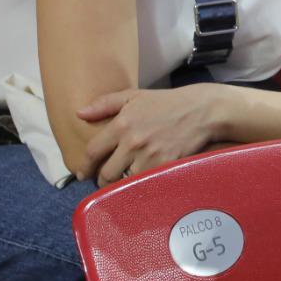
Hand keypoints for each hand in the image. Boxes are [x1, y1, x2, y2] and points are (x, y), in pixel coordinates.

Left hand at [77, 83, 221, 184]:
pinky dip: (141, 185)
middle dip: (103, 179)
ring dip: (123, 183)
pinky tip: (141, 182)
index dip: (85, 166)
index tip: (82, 174)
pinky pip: (146, 183)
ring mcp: (150, 157)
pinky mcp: (165, 166)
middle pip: (106, 174)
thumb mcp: (134, 96)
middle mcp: (133, 143)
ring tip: (124, 181)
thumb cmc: (166, 103)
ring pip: (125, 182)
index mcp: (121, 125)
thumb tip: (79, 114)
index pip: (93, 152)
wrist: (201, 111)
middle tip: (105, 179)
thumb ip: (104, 104)